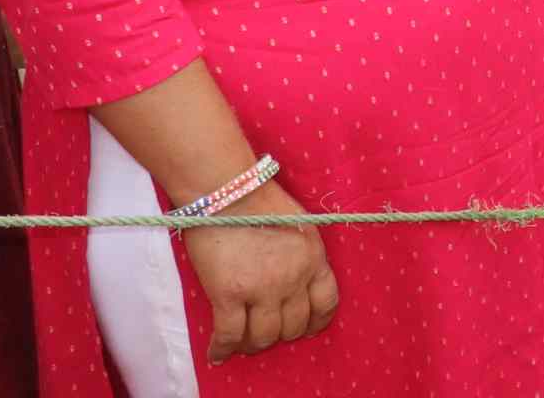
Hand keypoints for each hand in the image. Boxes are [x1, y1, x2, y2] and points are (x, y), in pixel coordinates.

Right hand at [182, 179, 337, 363]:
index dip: (316, 322)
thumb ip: (302, 253)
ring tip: (241, 342)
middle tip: (264, 332)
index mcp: (314, 257)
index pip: (327, 303)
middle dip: (280, 334)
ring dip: (252, 344)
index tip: (305, 328)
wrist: (228, 190)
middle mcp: (294, 277)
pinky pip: (229, 335)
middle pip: (294, 326)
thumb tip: (296, 277)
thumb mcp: (299, 224)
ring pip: (263, 337)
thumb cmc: (259, 199)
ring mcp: (263, 288)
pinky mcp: (230, 294)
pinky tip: (217, 354)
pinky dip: (223, 349)